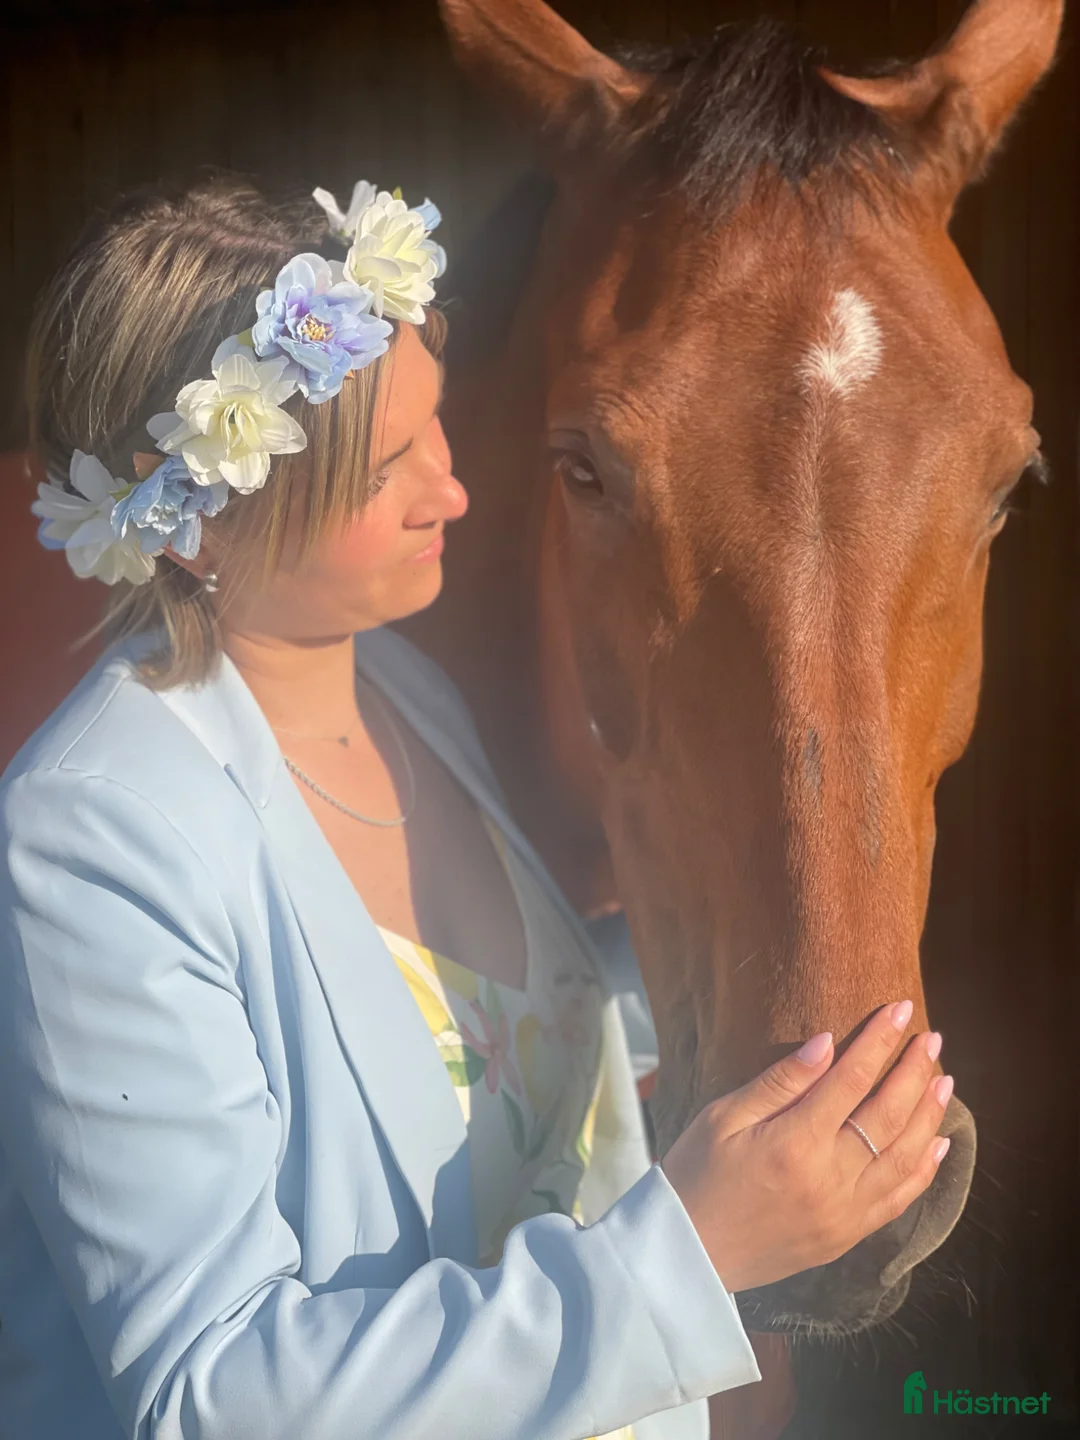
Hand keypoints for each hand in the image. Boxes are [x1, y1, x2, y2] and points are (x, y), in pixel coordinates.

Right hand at [659, 1000, 951, 1293]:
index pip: (851, 1079)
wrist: (687, 1256)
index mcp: (794, 1142)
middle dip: (914, 1072)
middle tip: (933, 1039)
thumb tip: (827, 1043)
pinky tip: (937, 1144)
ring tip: (944, 1081)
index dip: (879, 1041)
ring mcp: (843, 1213)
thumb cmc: (695, 1175)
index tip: (900, 1010)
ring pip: (903, 1158)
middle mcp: (829, 1179)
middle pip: (888, 1115)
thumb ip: (779, 1083)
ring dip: (929, 1116)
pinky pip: (898, 1201)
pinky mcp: (846, 1237)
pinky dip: (923, 1170)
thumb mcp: (721, 1118)